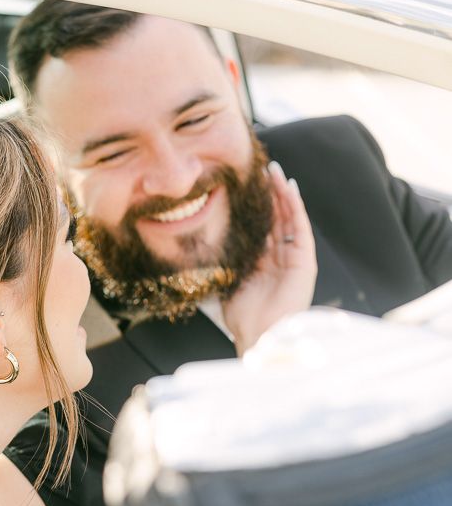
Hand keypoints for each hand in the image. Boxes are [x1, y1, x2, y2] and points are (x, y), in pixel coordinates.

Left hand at [223, 161, 316, 355]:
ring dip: (283, 194)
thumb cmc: (242, 317)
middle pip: (276, 218)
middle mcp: (280, 258)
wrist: (260, 337)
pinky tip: (289, 188)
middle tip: (263, 167)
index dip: (255, 205)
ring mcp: (294, 260)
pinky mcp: (304, 263)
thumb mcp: (228, 280)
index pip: (261, 227)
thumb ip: (224, 261)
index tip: (245, 184)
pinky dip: (296, 208)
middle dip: (271, 193)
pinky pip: (300, 229)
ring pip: (289, 218)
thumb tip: (202, 241)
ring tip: (276, 171)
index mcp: (263, 263)